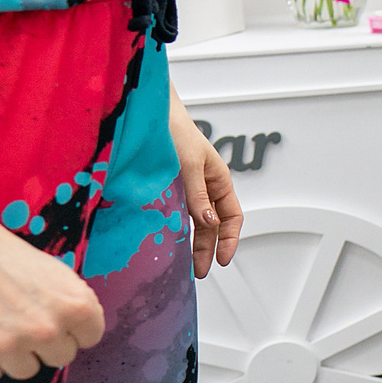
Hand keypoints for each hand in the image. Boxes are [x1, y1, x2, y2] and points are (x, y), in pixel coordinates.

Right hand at [0, 207, 105, 382]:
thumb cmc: (9, 261)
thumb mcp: (59, 276)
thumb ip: (76, 308)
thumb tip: (82, 336)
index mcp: (76, 307)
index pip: (89, 338)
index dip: (72, 328)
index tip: (55, 317)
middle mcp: (46, 330)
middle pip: (60, 357)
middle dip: (46, 343)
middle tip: (24, 320)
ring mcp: (9, 346)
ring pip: (26, 370)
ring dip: (15, 354)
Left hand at [169, 93, 241, 278]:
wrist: (149, 111)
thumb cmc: (175, 131)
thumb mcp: (189, 164)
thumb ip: (197, 194)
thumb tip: (208, 222)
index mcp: (219, 180)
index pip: (231, 216)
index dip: (230, 239)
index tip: (222, 260)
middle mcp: (204, 186)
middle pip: (212, 223)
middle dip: (208, 248)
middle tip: (199, 271)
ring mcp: (186, 187)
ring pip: (194, 220)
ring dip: (192, 242)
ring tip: (186, 264)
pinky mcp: (167, 187)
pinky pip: (175, 213)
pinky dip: (175, 229)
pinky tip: (168, 241)